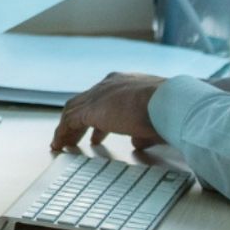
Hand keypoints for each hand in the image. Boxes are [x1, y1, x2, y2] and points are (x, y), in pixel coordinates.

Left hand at [51, 72, 166, 154]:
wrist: (170, 103)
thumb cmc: (170, 113)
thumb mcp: (154, 123)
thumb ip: (142, 134)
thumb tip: (136, 143)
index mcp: (128, 84)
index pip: (106, 99)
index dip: (99, 117)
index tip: (97, 131)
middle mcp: (111, 84)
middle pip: (86, 102)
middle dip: (80, 122)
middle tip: (75, 137)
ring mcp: (100, 94)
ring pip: (74, 110)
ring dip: (67, 128)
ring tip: (62, 143)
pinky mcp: (92, 109)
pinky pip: (70, 121)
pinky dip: (62, 133)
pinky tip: (59, 145)